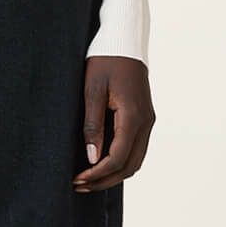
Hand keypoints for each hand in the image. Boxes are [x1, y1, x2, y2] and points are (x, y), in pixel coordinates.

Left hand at [73, 56, 153, 192]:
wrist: (123, 41)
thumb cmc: (104, 62)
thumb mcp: (92, 91)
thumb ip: (93, 126)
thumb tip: (92, 158)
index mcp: (133, 116)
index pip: (117, 158)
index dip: (97, 174)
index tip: (77, 179)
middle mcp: (146, 122)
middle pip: (129, 166)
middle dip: (104, 180)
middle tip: (79, 185)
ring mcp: (148, 121)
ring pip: (135, 161)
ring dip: (113, 174)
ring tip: (88, 178)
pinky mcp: (144, 118)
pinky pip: (136, 149)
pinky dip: (121, 162)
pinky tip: (101, 163)